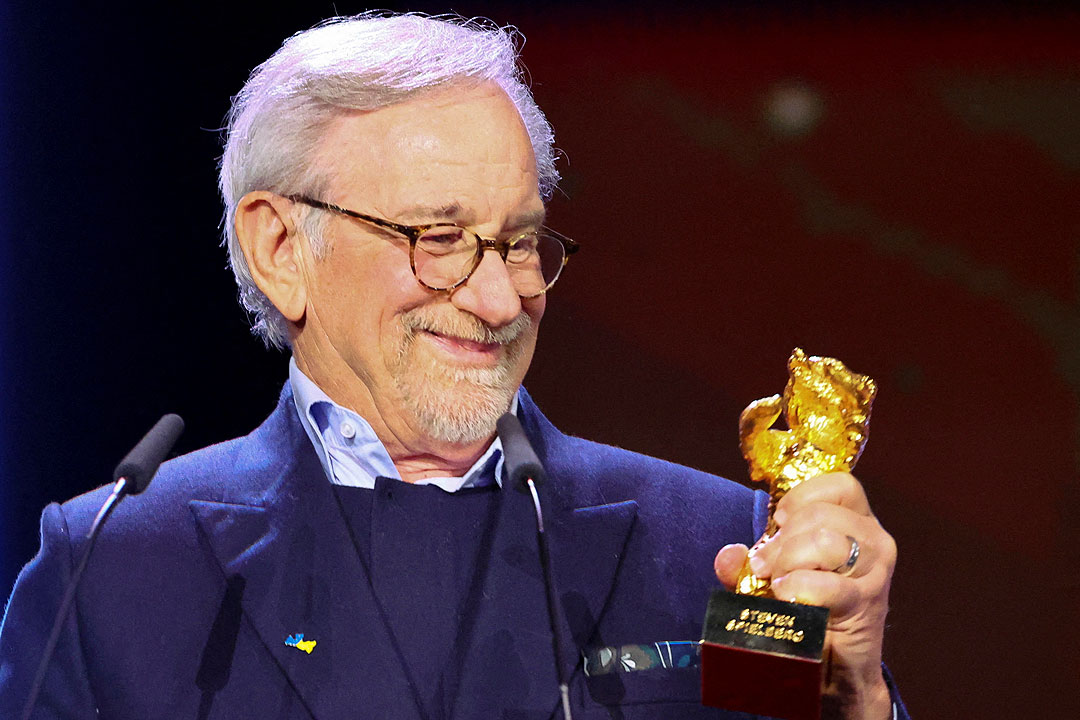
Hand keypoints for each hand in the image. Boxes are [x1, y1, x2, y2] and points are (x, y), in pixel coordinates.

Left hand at [713, 472, 895, 719]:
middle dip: (783, 539)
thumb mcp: (776, 575)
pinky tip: (786, 596)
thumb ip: (750, 561)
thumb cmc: (808, 609)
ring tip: (776, 582)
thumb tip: (728, 555)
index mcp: (857, 521)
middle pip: (823, 514)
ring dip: (789, 560)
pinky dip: (799, 588)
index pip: (840, 484)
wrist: (836, 666)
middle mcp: (875, 540)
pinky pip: (829, 585)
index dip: (801, 497)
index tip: (780, 523)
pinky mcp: (868, 603)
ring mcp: (876, 571)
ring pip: (827, 541)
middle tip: (766, 565)